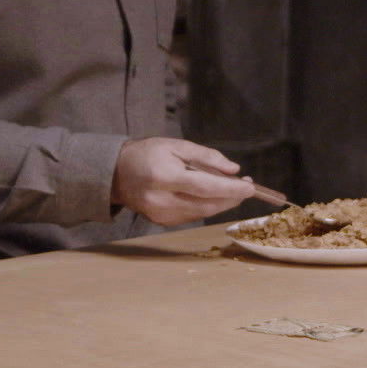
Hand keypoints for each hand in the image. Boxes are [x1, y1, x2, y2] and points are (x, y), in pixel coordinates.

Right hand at [111, 137, 253, 224]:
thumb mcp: (176, 145)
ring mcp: (161, 215)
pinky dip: (207, 206)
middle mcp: (162, 200)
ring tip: (234, 188)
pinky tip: (213, 195)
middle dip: (231, 198)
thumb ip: (206, 156)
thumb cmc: (147, 154)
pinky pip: (193, 216)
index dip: (230, 189)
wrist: (116, 174)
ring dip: (222, 203)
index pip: (204, 187)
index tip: (250, 187)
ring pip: (203, 213)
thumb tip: (233, 170)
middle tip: (247, 186)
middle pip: (207, 205)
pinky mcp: (163, 222)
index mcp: (164, 177)